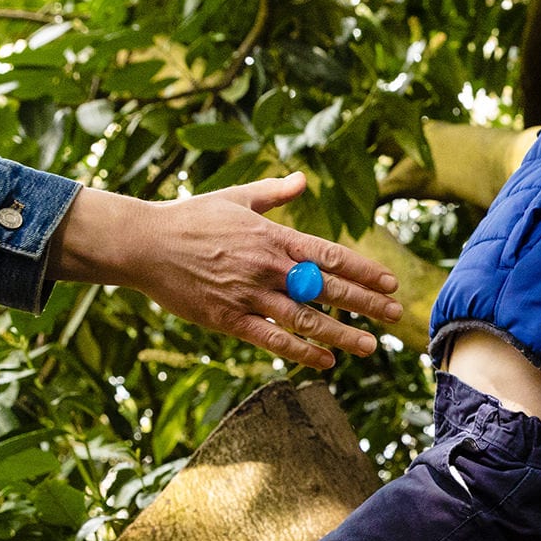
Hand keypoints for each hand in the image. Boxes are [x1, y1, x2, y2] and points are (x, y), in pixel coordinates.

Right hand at [54, 173, 404, 369]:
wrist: (144, 244)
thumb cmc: (191, 218)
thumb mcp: (236, 198)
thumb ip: (274, 193)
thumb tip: (303, 179)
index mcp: (273, 237)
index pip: (330, 255)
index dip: (363, 270)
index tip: (389, 282)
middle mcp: (268, 266)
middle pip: (327, 287)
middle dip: (365, 302)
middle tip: (395, 313)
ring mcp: (249, 294)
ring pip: (305, 319)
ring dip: (342, 334)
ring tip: (371, 346)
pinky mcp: (229, 319)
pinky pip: (273, 339)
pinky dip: (301, 351)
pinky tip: (327, 361)